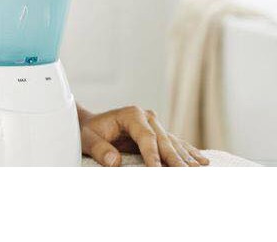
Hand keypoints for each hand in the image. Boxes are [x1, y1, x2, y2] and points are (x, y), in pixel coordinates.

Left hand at [79, 106, 208, 166]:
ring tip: (201, 170)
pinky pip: (174, 144)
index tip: (158, 171)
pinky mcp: (157, 133)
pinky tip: (202, 161)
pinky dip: (187, 153)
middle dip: (176, 159)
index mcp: (131, 114)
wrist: (90, 125)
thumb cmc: (88, 131)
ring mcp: (153, 124)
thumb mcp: (88, 139)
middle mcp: (146, 117)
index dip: (153, 155)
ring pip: (172, 143)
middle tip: (188, 175)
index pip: (146, 137)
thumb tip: (114, 161)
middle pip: (164, 140)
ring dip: (186, 158)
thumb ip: (100, 149)